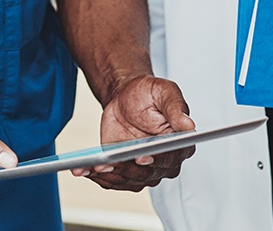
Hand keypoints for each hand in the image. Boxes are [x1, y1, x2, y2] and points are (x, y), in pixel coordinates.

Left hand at [72, 75, 194, 190]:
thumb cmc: (148, 93)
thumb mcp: (164, 91)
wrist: (126, 96)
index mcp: (180, 144)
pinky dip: (98, 176)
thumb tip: (189, 125)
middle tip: (110, 163)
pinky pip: (113, 180)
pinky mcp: (125, 170)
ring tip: (93, 167)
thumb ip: (176, 108)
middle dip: (128, 169)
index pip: (171, 157)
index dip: (156, 160)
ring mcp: (144, 169)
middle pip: (147, 173)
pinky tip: (84, 169)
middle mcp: (164, 162)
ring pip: (129, 180)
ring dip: (110, 176)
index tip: (142, 157)